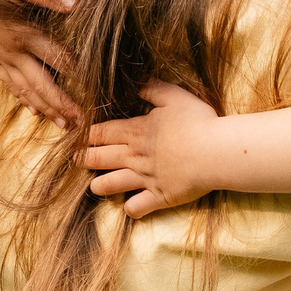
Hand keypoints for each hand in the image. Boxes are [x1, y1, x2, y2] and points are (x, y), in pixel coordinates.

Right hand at [0, 0, 79, 126]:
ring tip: (62, 124)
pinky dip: (21, 99)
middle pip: (41, 84)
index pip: (57, 59)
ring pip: (24, 90)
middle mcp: (10, 51)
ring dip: (44, 109)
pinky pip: (7, 84)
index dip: (78, 76)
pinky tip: (31, 110)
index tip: (97, 90)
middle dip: (62, 105)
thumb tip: (76, 3)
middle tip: (81, 124)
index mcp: (21, 33)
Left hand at [84, 82, 219, 216]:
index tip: (76, 136)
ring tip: (95, 185)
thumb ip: (152, 88)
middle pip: (98, 158)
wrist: (216, 152)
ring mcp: (144, 179)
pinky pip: (135, 208)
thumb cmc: (198, 122)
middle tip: (74, 160)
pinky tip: (131, 205)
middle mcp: (134, 156)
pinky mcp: (158, 197)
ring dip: (99, 185)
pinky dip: (130, 208)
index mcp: (136, 131)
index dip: (86, 134)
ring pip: (110, 184)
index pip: (101, 133)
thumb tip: (136, 82)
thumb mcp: (174, 96)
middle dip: (84, 159)